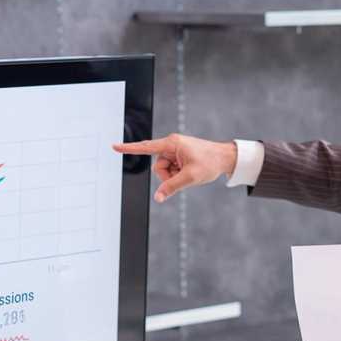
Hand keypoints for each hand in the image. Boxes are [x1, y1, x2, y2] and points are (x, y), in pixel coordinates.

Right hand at [113, 133, 236, 201]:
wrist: (225, 158)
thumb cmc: (210, 162)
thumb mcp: (190, 177)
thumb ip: (172, 187)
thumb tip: (158, 197)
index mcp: (172, 144)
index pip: (146, 148)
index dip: (129, 149)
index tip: (115, 147)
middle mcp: (171, 145)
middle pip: (158, 167)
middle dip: (168, 176)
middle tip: (184, 175)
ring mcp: (175, 151)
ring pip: (164, 170)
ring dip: (174, 176)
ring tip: (189, 172)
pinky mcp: (178, 157)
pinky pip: (171, 170)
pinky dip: (178, 174)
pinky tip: (190, 171)